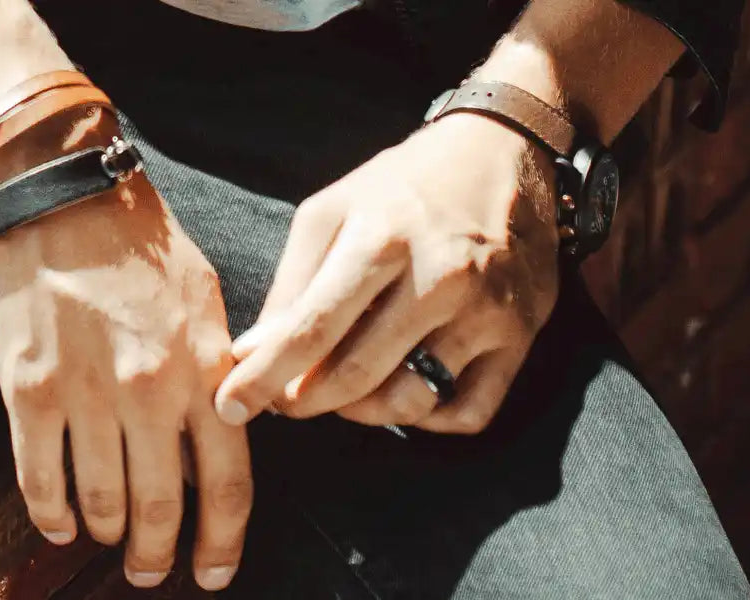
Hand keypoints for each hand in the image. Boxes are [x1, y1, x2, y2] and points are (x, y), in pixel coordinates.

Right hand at [0, 115, 250, 590]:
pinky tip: (60, 524)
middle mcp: (149, 392)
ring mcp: (85, 395)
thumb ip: (218, 375)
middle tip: (152, 573)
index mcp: (204, 371)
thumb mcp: (206, 304)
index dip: (224, 542)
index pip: (229, 484)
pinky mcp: (28, 391)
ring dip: (108, 534)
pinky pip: (38, 478)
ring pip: (101, 502)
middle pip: (162, 508)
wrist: (60, 195)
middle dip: (158, 554)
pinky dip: (51, 514)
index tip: (215, 572)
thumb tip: (219, 441)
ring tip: (109, 540)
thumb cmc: (140, 246)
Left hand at [215, 113, 560, 432]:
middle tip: (284, 402)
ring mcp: (487, 311)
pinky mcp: (520, 335)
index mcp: (383, 239)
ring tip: (341, 393)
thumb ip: (291, 285)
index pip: (311, 330)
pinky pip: (468, 413)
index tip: (229, 407)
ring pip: (411, 403)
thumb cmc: (403, 186)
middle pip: (357, 376)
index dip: (264, 378)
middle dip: (305, 402)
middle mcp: (442, 278)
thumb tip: (252, 355)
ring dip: (362, 414)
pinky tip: (403, 395)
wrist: (506, 151)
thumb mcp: (333, 212)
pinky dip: (427, 421)